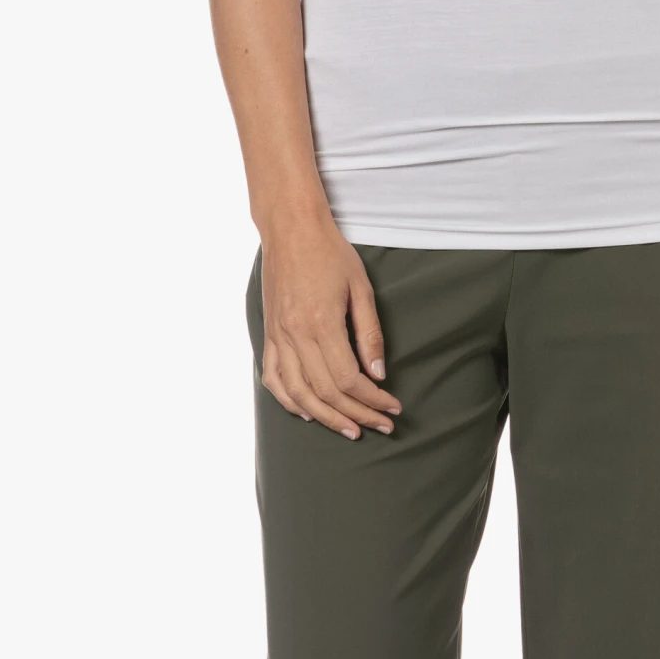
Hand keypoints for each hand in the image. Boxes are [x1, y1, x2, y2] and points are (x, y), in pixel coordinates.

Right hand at [257, 209, 403, 439]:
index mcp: (321, 323)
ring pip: (297, 393)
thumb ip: (369, 333)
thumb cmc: (331, 253)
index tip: (392, 408)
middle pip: (325, 392)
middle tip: (380, 426)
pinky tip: (307, 412)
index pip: (348, 379)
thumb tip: (378, 374)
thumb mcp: (361, 287)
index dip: (372, 400)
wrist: (291, 229)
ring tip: (350, 429)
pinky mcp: (267, 334)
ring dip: (324, 417)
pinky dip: (289, 401)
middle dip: (356, 414)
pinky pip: (272, 378)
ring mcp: (277, 336)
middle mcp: (294, 335)